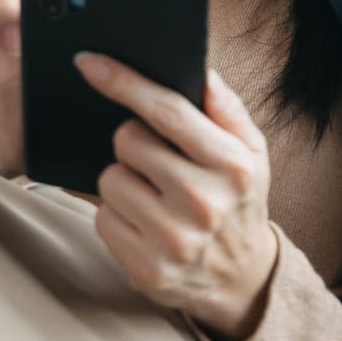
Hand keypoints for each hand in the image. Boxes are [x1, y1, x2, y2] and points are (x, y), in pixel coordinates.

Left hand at [78, 54, 279, 340]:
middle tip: (156, 159)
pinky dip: (116, 215)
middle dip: (133, 142)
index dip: (124, 82)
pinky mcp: (147, 268)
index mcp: (232, 165)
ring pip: (109, 179)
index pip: (167, 111)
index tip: (89, 62)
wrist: (241, 278)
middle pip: (128, 141)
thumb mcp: (252, 151)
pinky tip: (143, 223)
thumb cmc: (239, 200)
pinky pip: (102, 218)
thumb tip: (201, 72)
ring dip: (123, 180)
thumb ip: (227, 108)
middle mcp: (204, 203)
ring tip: (153, 195)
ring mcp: (174, 240)